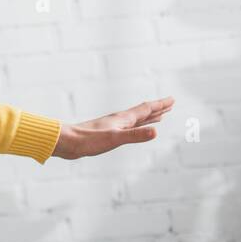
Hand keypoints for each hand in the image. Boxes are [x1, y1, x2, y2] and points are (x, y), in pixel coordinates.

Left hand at [52, 97, 174, 158]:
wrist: (67, 142)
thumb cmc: (89, 140)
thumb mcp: (115, 139)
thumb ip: (135, 135)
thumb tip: (156, 131)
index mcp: (123, 119)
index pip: (146, 109)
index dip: (160, 105)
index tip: (173, 99)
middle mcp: (119, 120)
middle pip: (143, 112)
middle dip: (157, 109)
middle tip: (170, 105)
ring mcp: (113, 126)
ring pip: (136, 120)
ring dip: (149, 117)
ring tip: (159, 116)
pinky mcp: (107, 134)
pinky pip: (128, 128)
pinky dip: (137, 126)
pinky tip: (134, 129)